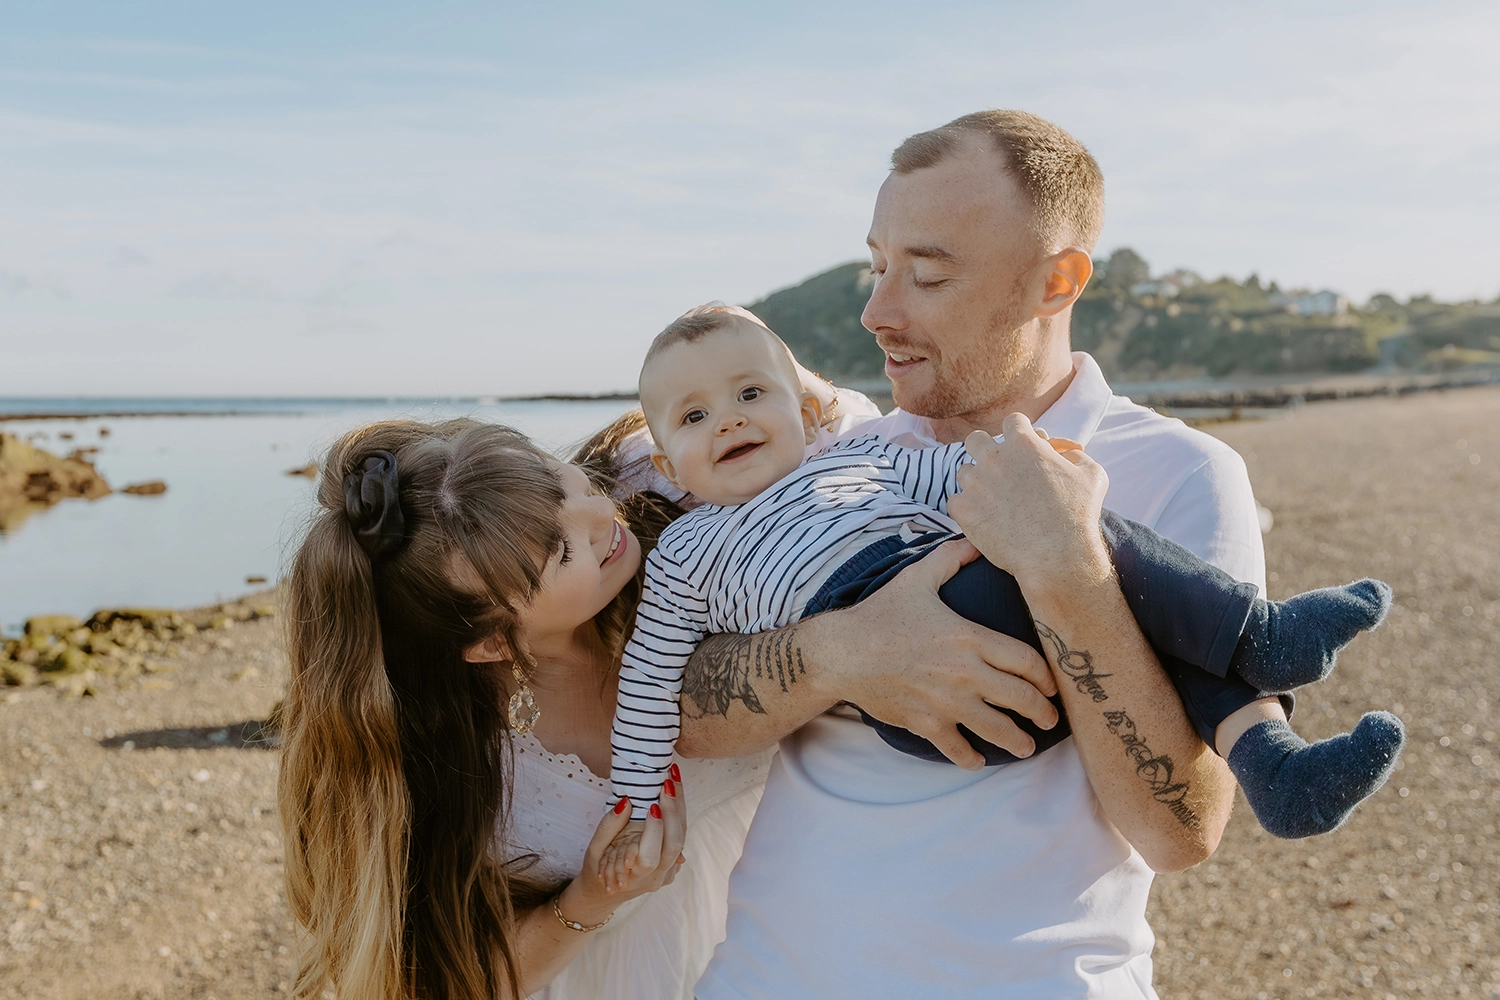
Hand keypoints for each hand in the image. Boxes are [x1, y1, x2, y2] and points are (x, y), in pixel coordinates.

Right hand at [557, 776, 687, 927]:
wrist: (604, 893)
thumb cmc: (597, 870)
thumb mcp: (593, 850)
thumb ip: (608, 827)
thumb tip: (626, 803)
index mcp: (634, 877)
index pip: (650, 855)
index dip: (654, 830)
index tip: (652, 805)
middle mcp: (656, 877)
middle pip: (675, 844)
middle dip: (673, 810)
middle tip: (667, 782)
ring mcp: (669, 872)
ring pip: (682, 837)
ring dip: (679, 807)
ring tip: (674, 779)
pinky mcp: (674, 864)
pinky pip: (681, 837)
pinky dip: (678, 813)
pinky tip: (675, 792)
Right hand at [811, 537, 1058, 769]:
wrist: (841, 652)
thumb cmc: (880, 614)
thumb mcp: (918, 579)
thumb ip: (950, 559)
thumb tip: (975, 539)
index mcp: (970, 638)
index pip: (1025, 661)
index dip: (1046, 677)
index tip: (1052, 686)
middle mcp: (964, 673)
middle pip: (1020, 698)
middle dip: (1041, 713)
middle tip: (1049, 721)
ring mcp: (945, 701)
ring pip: (995, 728)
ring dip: (1017, 741)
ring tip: (1025, 747)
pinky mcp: (925, 722)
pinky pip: (957, 747)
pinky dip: (970, 758)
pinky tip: (977, 760)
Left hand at [948, 413, 1111, 594]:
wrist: (1057, 555)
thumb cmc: (1079, 515)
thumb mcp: (1092, 474)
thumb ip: (1075, 455)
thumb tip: (1065, 454)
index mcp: (1024, 443)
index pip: (1012, 421)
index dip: (1019, 433)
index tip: (1022, 448)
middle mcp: (994, 457)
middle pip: (976, 439)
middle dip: (985, 450)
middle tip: (997, 469)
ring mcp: (975, 482)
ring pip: (965, 472)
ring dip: (977, 482)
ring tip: (993, 500)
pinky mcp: (963, 509)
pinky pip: (955, 501)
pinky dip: (967, 509)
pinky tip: (983, 518)